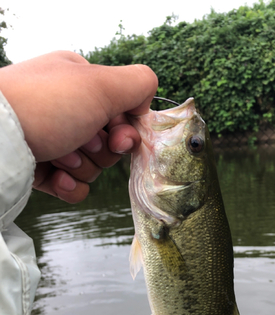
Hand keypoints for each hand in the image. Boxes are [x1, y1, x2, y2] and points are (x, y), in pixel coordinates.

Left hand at [0, 51, 157, 202]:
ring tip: (59, 155)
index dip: (127, 130)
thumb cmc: (45, 104)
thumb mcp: (100, 83)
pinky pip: (73, 186)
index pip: (122, 111)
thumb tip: (147, 101)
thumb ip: (138, 84)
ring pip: (92, 166)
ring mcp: (53, 140)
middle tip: (81, 140)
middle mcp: (67, 110)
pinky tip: (56, 177)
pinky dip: (69, 185)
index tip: (120, 138)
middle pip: (109, 143)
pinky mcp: (42, 169)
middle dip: (100, 149)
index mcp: (80, 83)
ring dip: (81, 166)